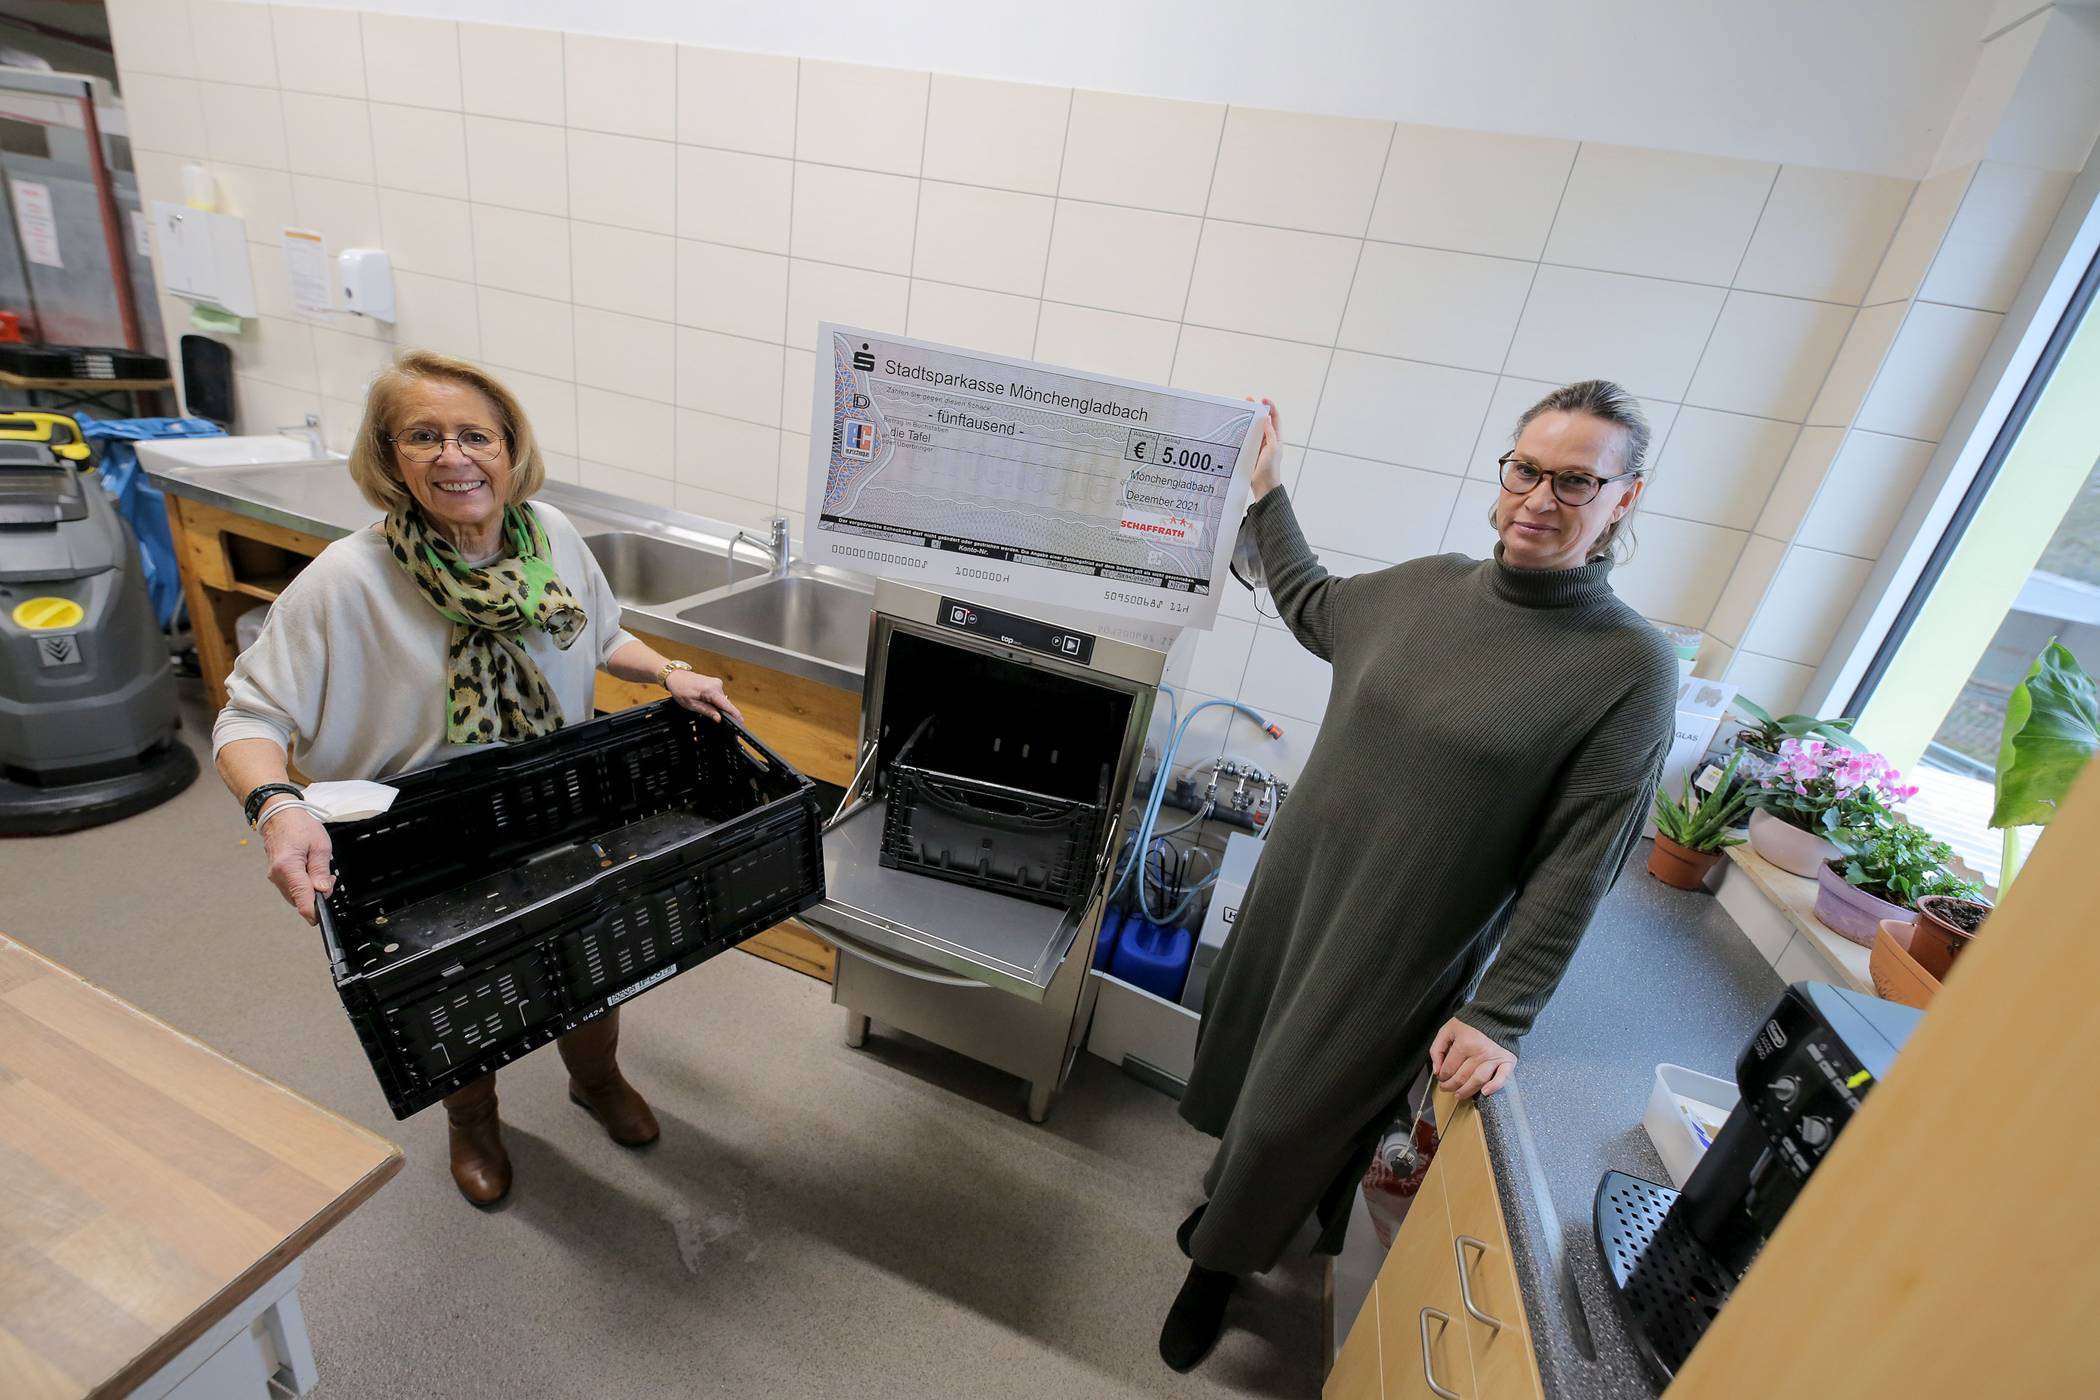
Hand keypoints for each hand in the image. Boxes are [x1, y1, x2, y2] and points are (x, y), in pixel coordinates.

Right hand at [262, 802, 333, 924]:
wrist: (279, 816)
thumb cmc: (299, 826)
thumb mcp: (320, 845)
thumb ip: (321, 870)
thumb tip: (322, 890)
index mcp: (288, 866)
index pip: (301, 896)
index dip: (311, 911)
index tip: (318, 919)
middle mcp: (277, 875)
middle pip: (300, 898)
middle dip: (317, 894)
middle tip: (329, 878)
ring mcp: (274, 876)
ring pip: (296, 895)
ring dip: (311, 890)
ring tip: (319, 871)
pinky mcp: (276, 876)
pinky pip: (292, 888)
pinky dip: (304, 885)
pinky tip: (310, 873)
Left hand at [666, 668, 743, 723]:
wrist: (675, 676)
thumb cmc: (680, 688)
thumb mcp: (691, 704)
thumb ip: (707, 711)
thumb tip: (718, 718)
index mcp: (711, 690)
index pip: (726, 705)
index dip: (734, 714)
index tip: (741, 721)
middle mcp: (717, 685)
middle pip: (724, 704)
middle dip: (718, 711)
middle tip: (703, 711)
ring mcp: (717, 683)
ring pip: (720, 700)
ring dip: (714, 705)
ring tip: (699, 702)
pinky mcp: (715, 683)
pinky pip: (718, 696)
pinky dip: (713, 700)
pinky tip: (703, 699)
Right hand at [1245, 397, 1282, 499]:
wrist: (1264, 486)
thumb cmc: (1271, 468)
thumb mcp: (1272, 448)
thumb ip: (1269, 433)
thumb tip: (1267, 418)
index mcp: (1276, 437)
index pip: (1275, 418)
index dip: (1270, 407)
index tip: (1263, 399)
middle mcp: (1268, 440)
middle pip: (1262, 421)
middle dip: (1256, 409)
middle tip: (1247, 400)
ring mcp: (1259, 445)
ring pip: (1253, 428)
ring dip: (1247, 419)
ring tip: (1240, 409)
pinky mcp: (1251, 451)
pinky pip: (1246, 438)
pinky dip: (1242, 431)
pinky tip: (1235, 426)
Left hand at [1431, 1018, 1515, 1100]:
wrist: (1496, 1014)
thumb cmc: (1471, 1022)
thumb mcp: (1448, 1030)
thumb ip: (1437, 1048)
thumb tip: (1437, 1070)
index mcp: (1464, 1044)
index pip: (1450, 1068)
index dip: (1443, 1076)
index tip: (1441, 1078)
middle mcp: (1480, 1052)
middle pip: (1462, 1077)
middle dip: (1451, 1086)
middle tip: (1447, 1088)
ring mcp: (1494, 1058)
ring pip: (1478, 1080)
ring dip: (1467, 1091)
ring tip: (1459, 1095)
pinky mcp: (1508, 1060)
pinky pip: (1502, 1077)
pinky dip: (1495, 1086)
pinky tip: (1485, 1092)